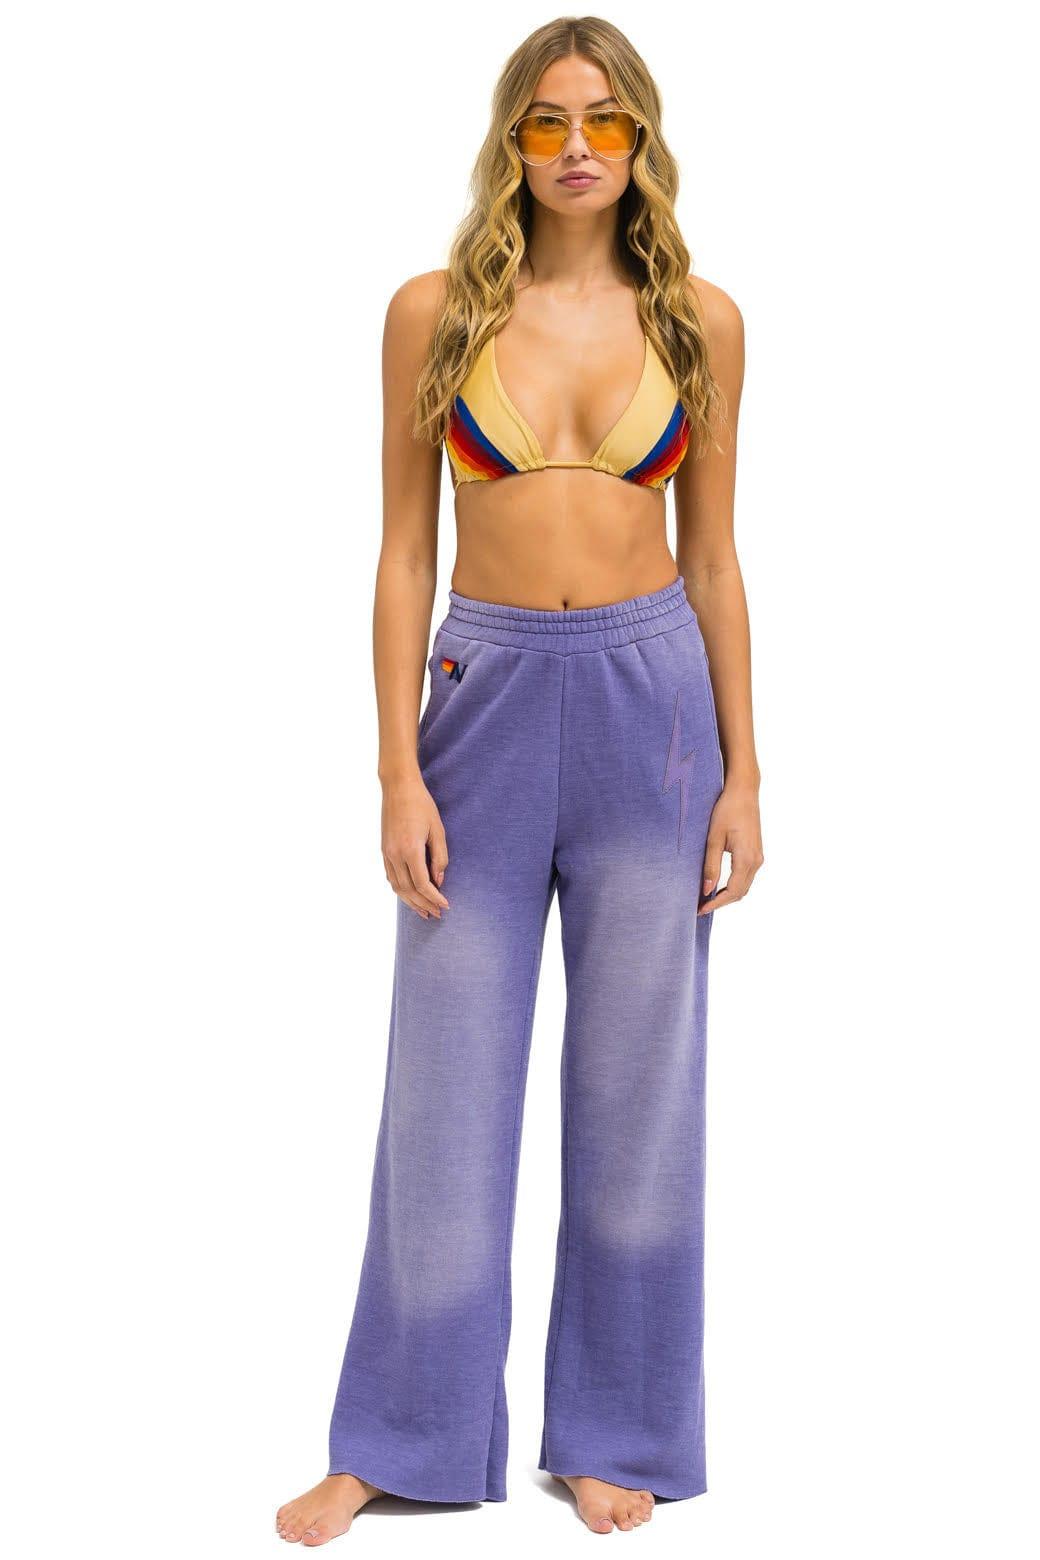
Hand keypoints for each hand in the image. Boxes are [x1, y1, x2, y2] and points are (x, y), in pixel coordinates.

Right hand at [381, 772, 450, 919]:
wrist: (398, 788)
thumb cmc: (422, 805)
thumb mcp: (438, 830)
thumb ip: (440, 857)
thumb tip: (439, 880)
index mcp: (410, 849)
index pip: (423, 884)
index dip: (434, 898)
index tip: (445, 905)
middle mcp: (395, 854)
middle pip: (409, 890)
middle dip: (424, 905)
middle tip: (437, 914)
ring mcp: (386, 853)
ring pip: (397, 887)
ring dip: (410, 902)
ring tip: (424, 912)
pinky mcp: (384, 850)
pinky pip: (391, 877)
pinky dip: (401, 890)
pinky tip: (410, 895)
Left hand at [697, 779, 763, 914]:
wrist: (744, 791)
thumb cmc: (727, 810)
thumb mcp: (714, 838)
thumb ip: (711, 865)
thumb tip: (706, 890)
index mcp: (747, 858)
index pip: (732, 891)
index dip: (716, 903)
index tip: (700, 909)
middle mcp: (756, 861)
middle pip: (740, 892)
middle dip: (721, 902)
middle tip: (701, 907)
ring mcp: (758, 857)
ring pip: (744, 886)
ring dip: (728, 895)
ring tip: (707, 898)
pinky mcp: (756, 852)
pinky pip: (746, 876)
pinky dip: (733, 885)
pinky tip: (718, 885)